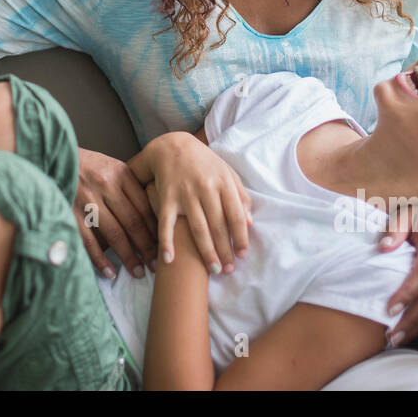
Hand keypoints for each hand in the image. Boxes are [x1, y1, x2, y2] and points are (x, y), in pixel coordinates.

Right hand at [73, 148, 157, 279]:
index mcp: (121, 174)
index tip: (163, 246)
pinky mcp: (70, 212)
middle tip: (155, 266)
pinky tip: (110, 271)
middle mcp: (106, 185)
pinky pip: (89, 241)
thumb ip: (129, 187)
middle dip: (147, 247)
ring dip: (128, 256)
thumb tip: (152, 218)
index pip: (144, 207)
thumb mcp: (112, 167)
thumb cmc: (87, 165)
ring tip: (138, 272)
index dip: (156, 230)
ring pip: (114, 234)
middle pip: (133, 222)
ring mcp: (87, 200)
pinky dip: (100, 259)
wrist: (54, 157)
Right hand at [137, 132, 252, 273]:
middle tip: (228, 270)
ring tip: (212, 270)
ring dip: (205, 252)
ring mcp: (185, 193)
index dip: (240, 237)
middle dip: (224, 250)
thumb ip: (240, 196)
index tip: (242, 256)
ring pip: (198, 228)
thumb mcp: (226, 173)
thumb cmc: (203, 162)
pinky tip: (169, 260)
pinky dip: (167, 242)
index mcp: (223, 183)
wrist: (173, 145)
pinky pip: (167, 223)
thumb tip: (250, 223)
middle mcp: (206, 189)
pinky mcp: (167, 197)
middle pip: (218, 226)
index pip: (235, 215)